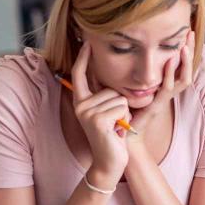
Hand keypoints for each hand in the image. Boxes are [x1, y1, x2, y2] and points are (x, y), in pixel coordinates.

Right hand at [71, 42, 130, 186]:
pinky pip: (121, 106)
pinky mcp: (97, 120)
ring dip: (124, 113)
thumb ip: (105, 95)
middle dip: (121, 104)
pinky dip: (125, 118)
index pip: (79, 74)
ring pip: (119, 97)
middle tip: (115, 122)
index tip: (87, 41)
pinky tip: (118, 130)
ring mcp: (87, 112)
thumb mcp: (108, 112)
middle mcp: (80, 105)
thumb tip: (110, 75)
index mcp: (81, 101)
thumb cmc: (113, 136)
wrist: (110, 162)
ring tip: (116, 127)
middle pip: (111, 87)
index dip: (84, 58)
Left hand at [127, 30, 195, 147]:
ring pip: (183, 79)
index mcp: (162, 86)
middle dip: (189, 50)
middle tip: (190, 32)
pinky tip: (170, 60)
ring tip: (184, 46)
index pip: (179, 64)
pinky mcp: (157, 105)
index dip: (183, 49)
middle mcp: (167, 92)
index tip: (185, 31)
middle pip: (187, 69)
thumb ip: (125, 69)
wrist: (120, 136)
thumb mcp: (125, 84)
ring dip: (184, 62)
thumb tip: (120, 47)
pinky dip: (171, 74)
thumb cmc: (121, 110)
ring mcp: (164, 99)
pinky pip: (168, 88)